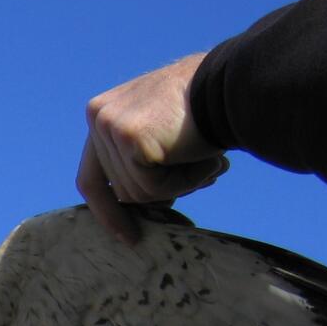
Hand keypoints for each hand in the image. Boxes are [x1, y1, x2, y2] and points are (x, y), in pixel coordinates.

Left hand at [76, 52, 227, 243]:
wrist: (233, 87)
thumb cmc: (205, 115)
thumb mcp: (159, 140)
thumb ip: (139, 165)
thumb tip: (134, 207)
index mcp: (102, 116)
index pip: (92, 178)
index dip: (108, 212)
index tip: (128, 238)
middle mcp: (98, 117)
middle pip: (120, 191)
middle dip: (160, 192)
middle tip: (200, 171)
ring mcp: (110, 126)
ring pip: (137, 192)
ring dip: (178, 185)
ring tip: (204, 158)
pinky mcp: (129, 136)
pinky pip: (152, 187)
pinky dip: (184, 182)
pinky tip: (205, 159)